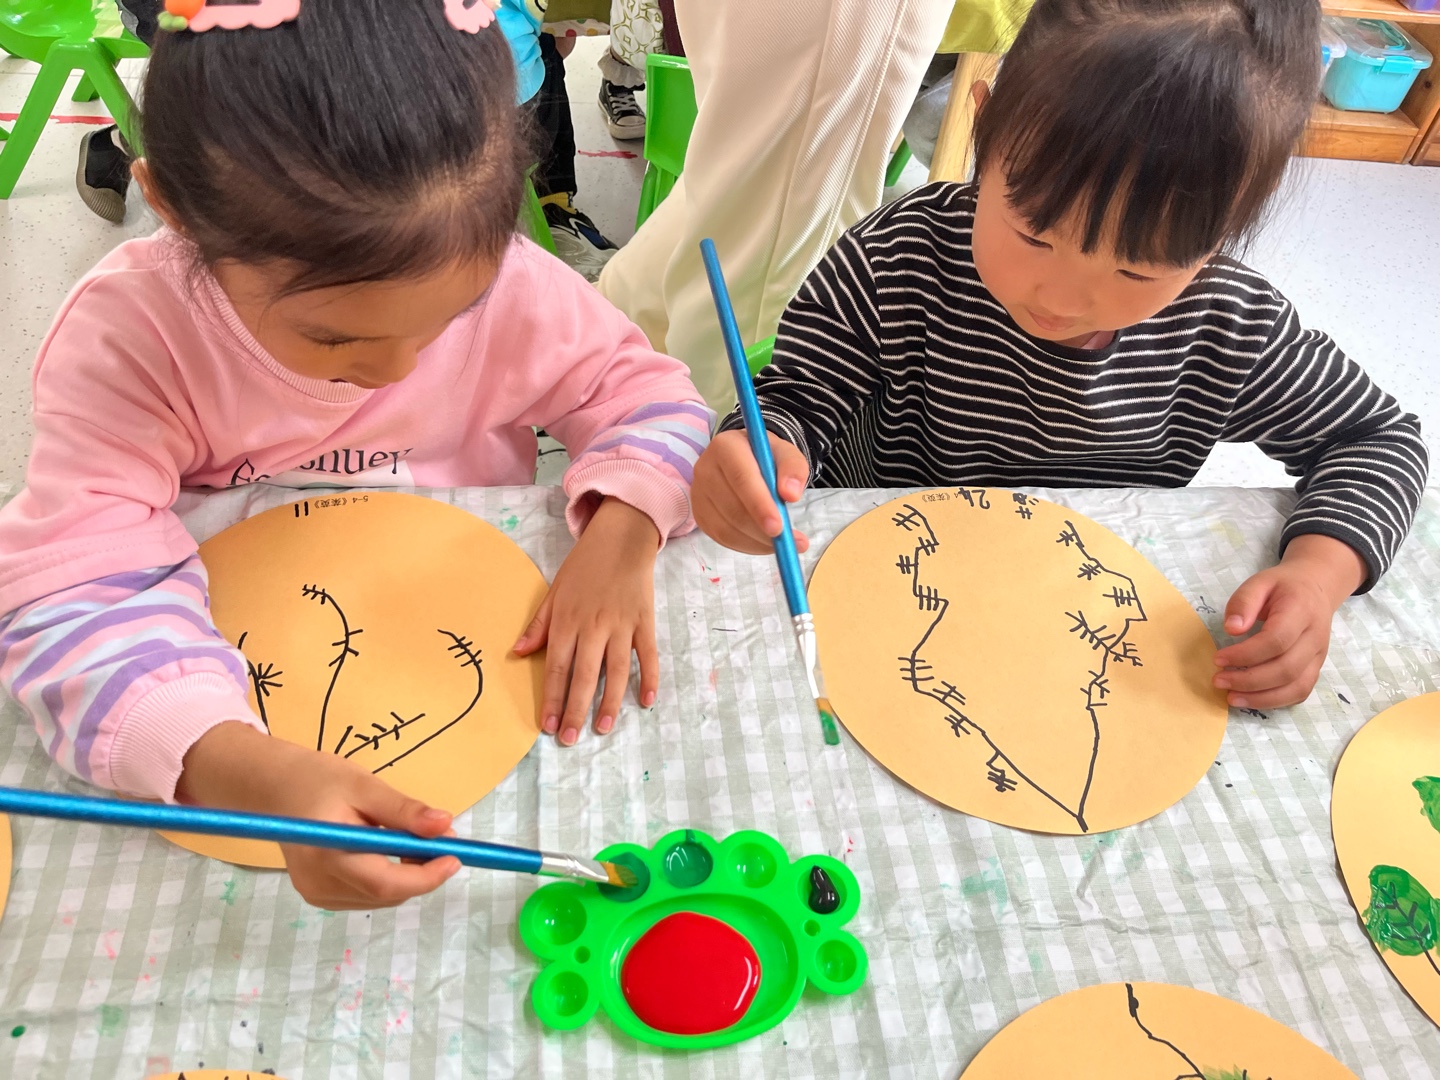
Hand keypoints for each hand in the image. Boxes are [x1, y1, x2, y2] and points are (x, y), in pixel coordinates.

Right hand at [177, 722, 460, 909]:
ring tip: (413, 838)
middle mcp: (320, 884)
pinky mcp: (317, 894)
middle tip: (442, 837)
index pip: (385, 883)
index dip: (426, 876)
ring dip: (406, 875)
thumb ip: (404, 810)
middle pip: (386, 893)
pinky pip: (365, 894)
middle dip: (422, 871)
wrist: (273, 788)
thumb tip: (444, 825)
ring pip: (379, 897)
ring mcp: (316, 893)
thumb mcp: (365, 786)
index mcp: (329, 855)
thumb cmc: (318, 779)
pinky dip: (387, 877)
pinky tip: (388, 849)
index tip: (455, 855)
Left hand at [513, 497, 660, 745]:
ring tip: (604, 729)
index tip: (547, 726)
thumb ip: (538, 625)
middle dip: (576, 710)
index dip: (552, 699)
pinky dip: (649, 678)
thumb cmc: (584, 567)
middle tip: (571, 739)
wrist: (621, 538)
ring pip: (616, 671)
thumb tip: (517, 654)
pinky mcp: (645, 622)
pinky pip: (648, 655)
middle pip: (584, 676)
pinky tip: (646, 702)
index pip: (557, 667)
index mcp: (568, 621)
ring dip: (610, 702)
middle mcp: (594, 627)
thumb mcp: (554, 592)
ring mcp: (622, 625)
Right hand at [693, 430, 810, 554]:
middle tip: (788, 543)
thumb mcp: (786, 454)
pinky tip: (765, 543)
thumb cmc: (766, 456)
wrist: (745, 459)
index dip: (759, 505)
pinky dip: (747, 545)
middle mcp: (705, 469)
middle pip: (732, 508)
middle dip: (761, 530)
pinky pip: (722, 538)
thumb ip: (793, 468)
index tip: (779, 527)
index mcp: (725, 446)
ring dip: (757, 542)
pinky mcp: (700, 515)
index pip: (741, 478)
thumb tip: (791, 495)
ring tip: (783, 543)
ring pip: (726, 528)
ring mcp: (699, 494)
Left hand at [1212, 534, 1365, 709]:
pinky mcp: (1316, 668)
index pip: (1276, 640)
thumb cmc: (1282, 587)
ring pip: (1296, 687)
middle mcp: (1315, 638)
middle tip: (1218, 680)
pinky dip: (1275, 701)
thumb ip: (1243, 602)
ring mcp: (1319, 656)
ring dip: (1261, 698)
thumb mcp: (1259, 582)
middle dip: (1249, 680)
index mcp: (1301, 612)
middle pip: (1286, 669)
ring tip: (1231, 697)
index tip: (1217, 659)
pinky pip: (1300, 692)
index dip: (1245, 654)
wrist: (1316, 589)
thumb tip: (1232, 629)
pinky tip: (1251, 699)